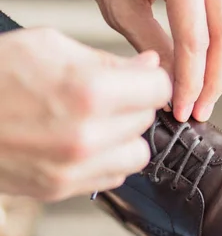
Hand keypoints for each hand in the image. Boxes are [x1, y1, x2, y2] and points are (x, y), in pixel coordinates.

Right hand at [0, 28, 170, 200]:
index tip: (142, 78)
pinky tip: (84, 143)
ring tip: (99, 122)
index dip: (151, 79)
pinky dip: (107, 160)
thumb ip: (107, 59)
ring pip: (137, 155)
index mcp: (89, 92)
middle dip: (134, 105)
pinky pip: (111, 177)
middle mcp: (88, 136)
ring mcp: (75, 168)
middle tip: (109, 96)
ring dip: (126, 137)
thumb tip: (150, 65)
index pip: (158, 89)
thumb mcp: (49, 46)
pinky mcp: (62, 189)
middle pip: (147, 121)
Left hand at [45, 0, 221, 122]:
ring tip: (204, 96)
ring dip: (221, 65)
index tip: (184, 111)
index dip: (192, 82)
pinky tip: (204, 65)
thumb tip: (175, 84)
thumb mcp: (118, 5)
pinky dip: (217, 42)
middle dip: (215, 80)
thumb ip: (153, 45)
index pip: (196, 40)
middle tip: (201, 111)